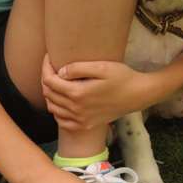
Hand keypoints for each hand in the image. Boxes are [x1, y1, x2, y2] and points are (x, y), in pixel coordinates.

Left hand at [41, 55, 161, 132]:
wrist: (137, 95)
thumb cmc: (122, 77)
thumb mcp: (102, 67)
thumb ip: (78, 68)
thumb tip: (60, 72)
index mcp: (77, 93)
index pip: (49, 80)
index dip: (45, 67)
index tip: (49, 57)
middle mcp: (75, 109)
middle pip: (49, 94)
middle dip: (46, 79)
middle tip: (52, 67)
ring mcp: (80, 120)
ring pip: (53, 108)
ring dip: (50, 94)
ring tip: (56, 82)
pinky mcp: (85, 125)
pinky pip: (62, 122)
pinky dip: (57, 111)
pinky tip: (62, 102)